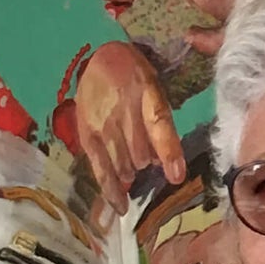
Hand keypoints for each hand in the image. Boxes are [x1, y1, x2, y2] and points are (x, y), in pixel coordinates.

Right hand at [74, 42, 186, 216]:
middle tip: (146, 152)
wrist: (97, 57)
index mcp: (147, 93)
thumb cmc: (134, 73)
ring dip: (132, 169)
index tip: (177, 176)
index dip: (168, 153)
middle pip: (142, 154)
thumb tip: (162, 160)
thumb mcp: (155, 85)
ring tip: (131, 161)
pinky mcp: (87, 135)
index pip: (159, 127)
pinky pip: (100, 168)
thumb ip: (160, 120)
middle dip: (149, 161)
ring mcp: (103, 125)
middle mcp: (123, 112)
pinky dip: (112, 189)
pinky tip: (120, 206)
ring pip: (124, 164)